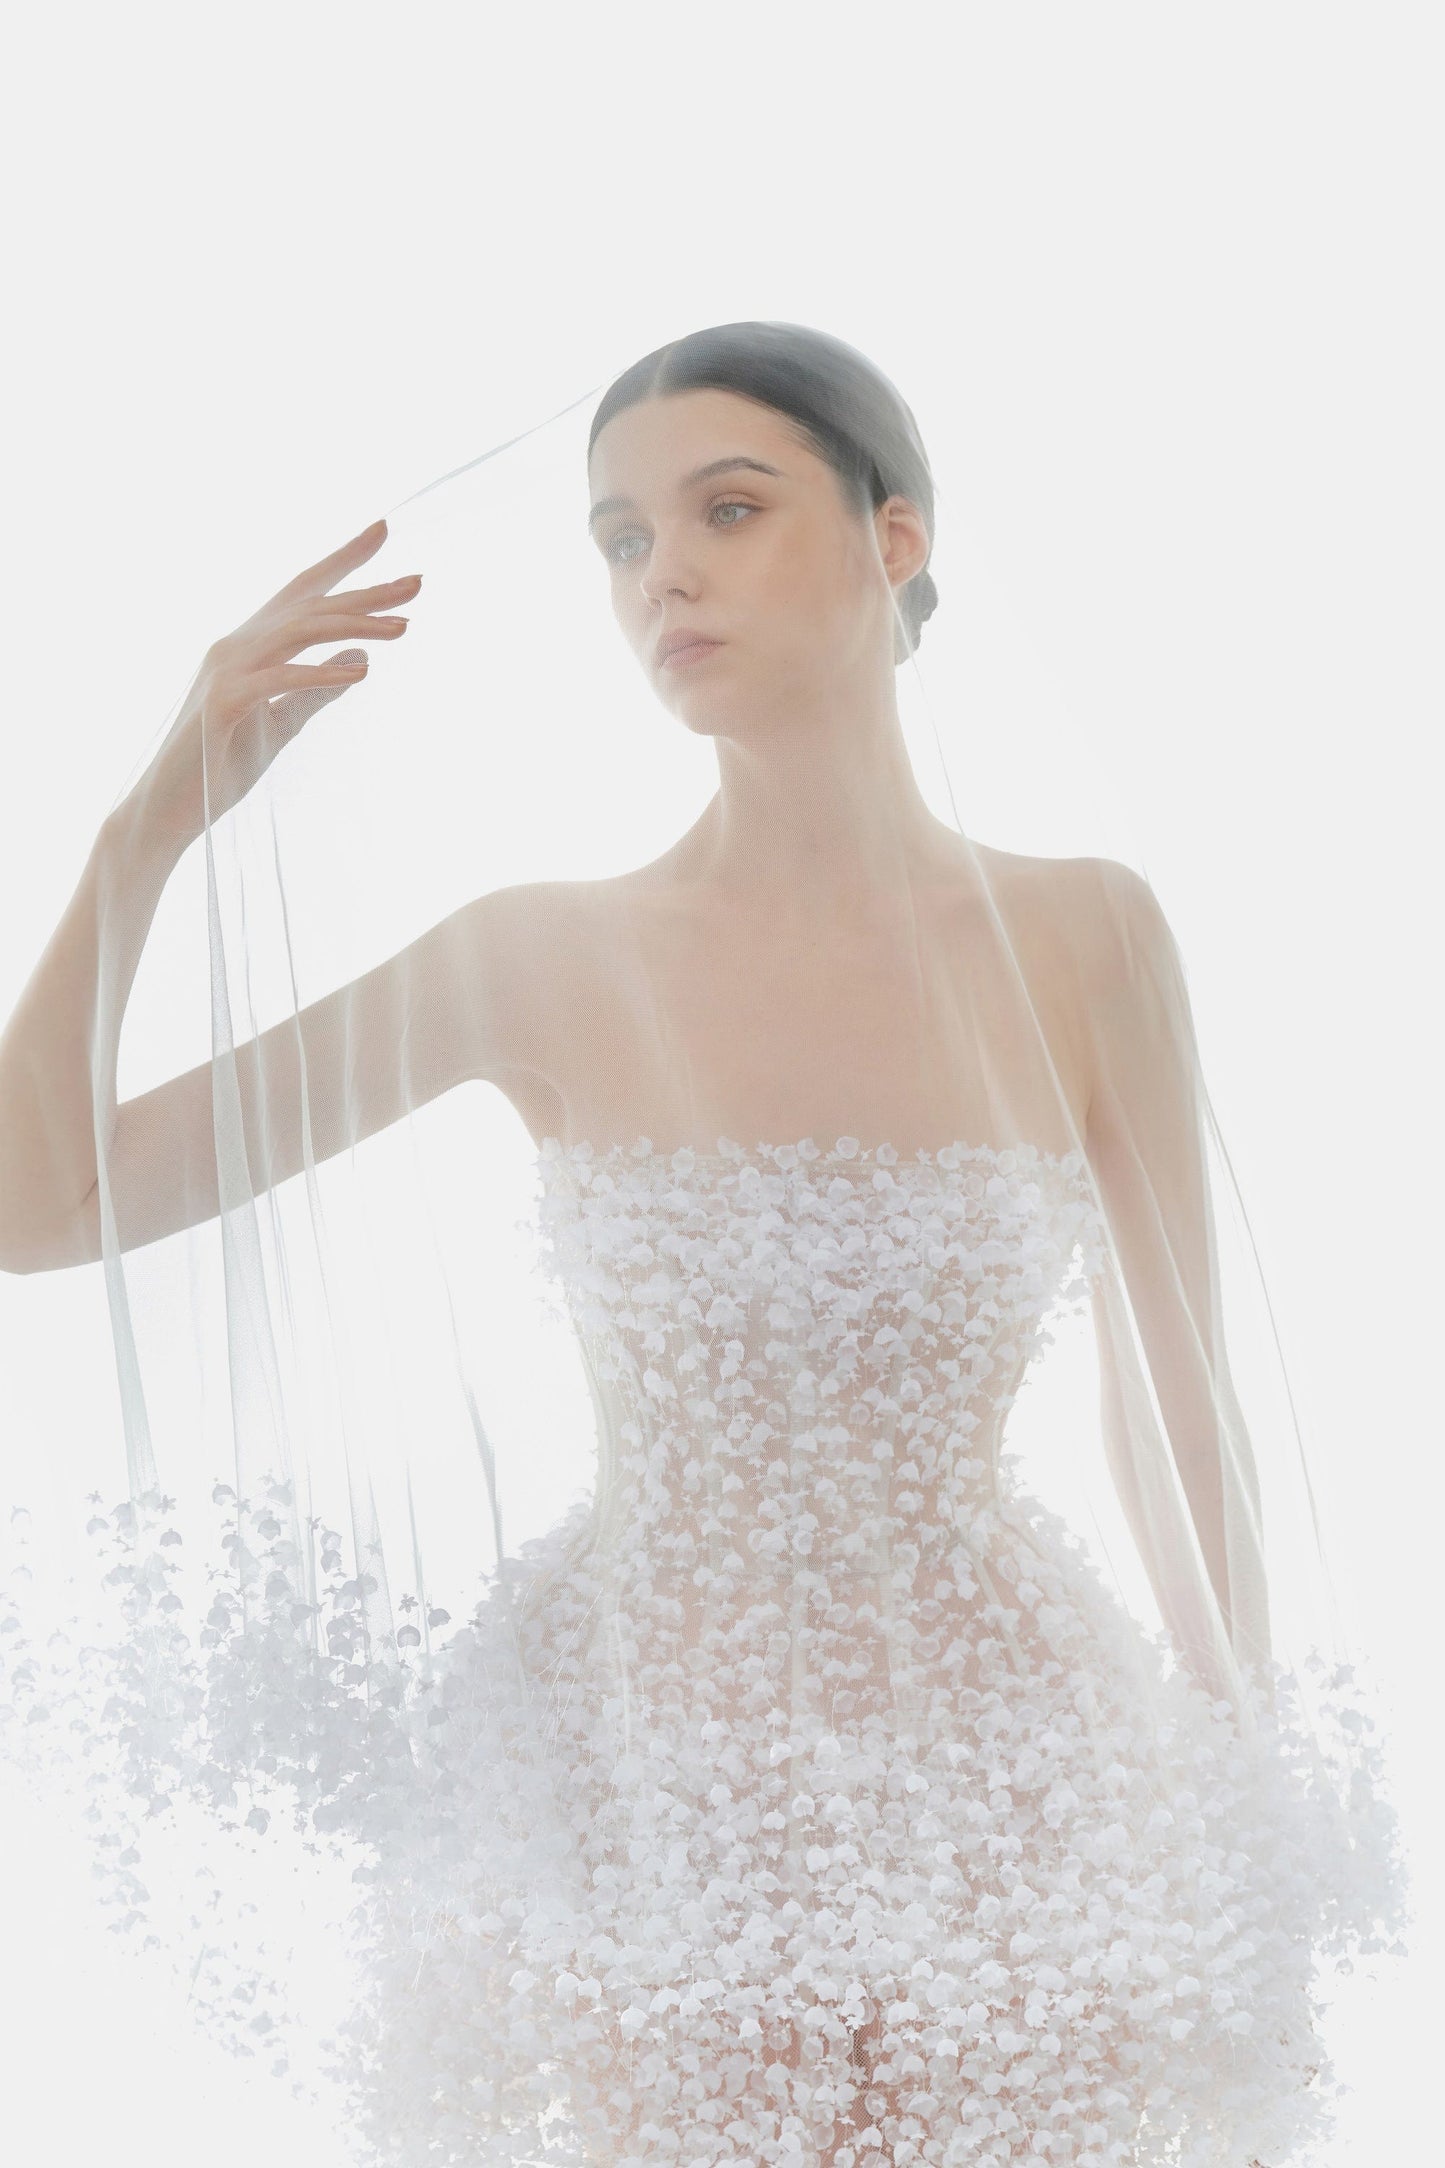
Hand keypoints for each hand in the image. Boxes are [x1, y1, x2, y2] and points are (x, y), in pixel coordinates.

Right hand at [144, 518, 417, 843]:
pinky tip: (360, 674)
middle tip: (418, 583)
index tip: (383, 530)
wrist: (168, 811)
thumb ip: (317, 692)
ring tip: (403, 629)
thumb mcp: (282, 724)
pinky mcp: (221, 704)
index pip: (302, 592)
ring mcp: (226, 672)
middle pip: (309, 605)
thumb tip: (361, 658)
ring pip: (298, 631)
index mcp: (250, 646)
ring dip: (354, 626)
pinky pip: (278, 680)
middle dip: (366, 591)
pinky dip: (320, 673)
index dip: (342, 560)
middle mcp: (236, 646)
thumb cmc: (220, 767)